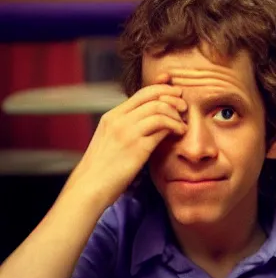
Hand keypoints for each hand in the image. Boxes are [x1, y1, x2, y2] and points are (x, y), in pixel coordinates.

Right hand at [65, 75, 186, 207]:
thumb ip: (126, 129)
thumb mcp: (110, 141)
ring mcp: (127, 132)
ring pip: (159, 109)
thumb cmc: (103, 169)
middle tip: (184, 107)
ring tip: (182, 125)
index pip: (142, 92)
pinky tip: (180, 133)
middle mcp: (119, 120)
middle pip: (153, 97)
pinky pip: (162, 127)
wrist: (90, 187)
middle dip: (173, 98)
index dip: (163, 89)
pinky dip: (175, 127)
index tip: (176, 95)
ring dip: (176, 115)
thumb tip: (149, 123)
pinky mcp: (137, 147)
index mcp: (112, 116)